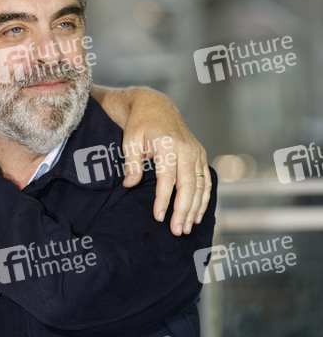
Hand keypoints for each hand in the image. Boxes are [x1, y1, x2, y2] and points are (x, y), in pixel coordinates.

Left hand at [120, 91, 210, 236]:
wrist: (155, 105)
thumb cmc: (140, 124)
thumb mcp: (130, 140)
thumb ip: (131, 163)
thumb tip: (129, 185)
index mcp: (168, 145)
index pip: (168, 179)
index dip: (164, 200)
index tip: (159, 217)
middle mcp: (187, 149)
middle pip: (188, 186)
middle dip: (183, 210)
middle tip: (177, 231)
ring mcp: (196, 152)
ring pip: (200, 186)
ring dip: (195, 208)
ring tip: (187, 228)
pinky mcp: (200, 154)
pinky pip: (206, 180)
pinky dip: (204, 198)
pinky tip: (198, 213)